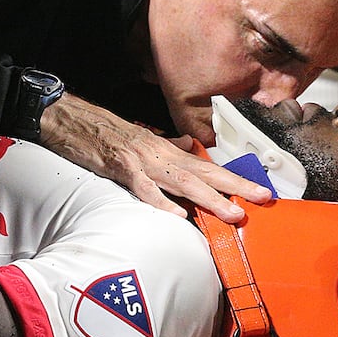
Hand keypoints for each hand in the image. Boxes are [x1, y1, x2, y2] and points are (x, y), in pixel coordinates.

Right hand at [40, 93, 272, 222]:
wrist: (75, 121)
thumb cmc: (108, 133)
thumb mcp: (144, 139)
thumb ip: (169, 147)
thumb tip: (188, 147)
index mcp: (168, 151)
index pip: (208, 167)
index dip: (234, 178)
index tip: (259, 189)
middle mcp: (162, 155)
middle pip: (205, 173)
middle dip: (235, 186)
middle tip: (262, 198)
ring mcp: (143, 162)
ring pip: (182, 182)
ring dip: (210, 198)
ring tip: (233, 213)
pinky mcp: (123, 170)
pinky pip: (145, 189)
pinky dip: (162, 202)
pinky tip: (179, 215)